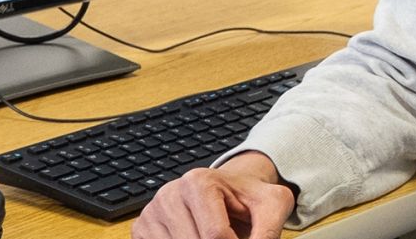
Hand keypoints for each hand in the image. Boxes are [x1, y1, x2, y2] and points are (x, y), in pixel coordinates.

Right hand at [132, 152, 296, 238]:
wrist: (231, 191)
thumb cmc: (249, 198)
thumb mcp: (272, 205)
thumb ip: (268, 232)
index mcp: (199, 181)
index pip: (215, 235)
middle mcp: (169, 193)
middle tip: (231, 236)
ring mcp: (152, 212)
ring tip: (217, 236)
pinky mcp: (142, 229)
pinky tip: (195, 238)